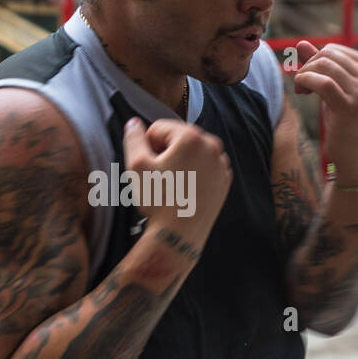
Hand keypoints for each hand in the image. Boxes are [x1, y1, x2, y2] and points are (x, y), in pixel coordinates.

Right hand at [122, 116, 230, 245]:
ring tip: (171, 185)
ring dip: (179, 162)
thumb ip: (134, 138)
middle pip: (178, 138)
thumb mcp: (136, 165)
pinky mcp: (223, 181)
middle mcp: (211, 147)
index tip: (148, 165)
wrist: (179, 235)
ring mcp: (220, 165)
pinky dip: (193, 174)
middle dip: (165, 152)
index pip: (160, 128)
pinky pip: (204, 168)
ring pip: (192, 153)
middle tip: (159, 177)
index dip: (147, 145)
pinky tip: (183, 190)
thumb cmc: (158, 201)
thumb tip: (134, 124)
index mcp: (191, 138)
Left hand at [291, 41, 357, 185]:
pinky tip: (302, 93)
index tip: (308, 79)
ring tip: (302, 91)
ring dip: (304, 75)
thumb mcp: (336, 90)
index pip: (334, 50)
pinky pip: (321, 82)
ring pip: (323, 65)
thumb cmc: (347, 123)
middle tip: (302, 86)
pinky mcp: (350, 105)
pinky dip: (306, 82)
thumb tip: (300, 43)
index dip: (314, 61)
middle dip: (308, 67)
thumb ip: (320, 66)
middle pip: (328, 54)